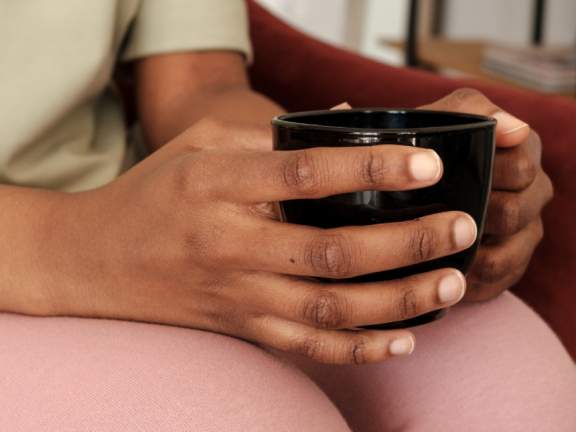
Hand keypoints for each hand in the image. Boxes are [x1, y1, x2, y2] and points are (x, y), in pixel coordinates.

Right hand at [53, 118, 475, 363]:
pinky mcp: (241, 328)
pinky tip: (403, 338)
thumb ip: (265, 135)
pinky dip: (360, 348)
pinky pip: (308, 348)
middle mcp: (230, 246)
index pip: (305, 174)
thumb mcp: (197, 146)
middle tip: (461, 228)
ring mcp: (237, 296)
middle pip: (332, 251)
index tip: (424, 163)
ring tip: (450, 284)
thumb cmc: (151, 194)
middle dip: (406, 242)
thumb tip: (343, 122)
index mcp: (218, 187)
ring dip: (398, 300)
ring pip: (330, 309)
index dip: (370, 167)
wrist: (93, 261)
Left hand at [420, 89, 552, 300]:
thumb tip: (516, 129)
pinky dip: (466, 277)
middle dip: (474, 213)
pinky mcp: (511, 267)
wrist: (399, 188)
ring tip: (432, 245)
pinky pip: (495, 281)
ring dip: (468, 250)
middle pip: (515, 212)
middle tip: (433, 212)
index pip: (519, 169)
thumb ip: (471, 109)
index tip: (442, 177)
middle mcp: (533, 193)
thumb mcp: (437, 120)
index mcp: (521, 153)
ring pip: (506, 254)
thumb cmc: (420, 151)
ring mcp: (525, 233)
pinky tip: (439, 270)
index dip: (484, 176)